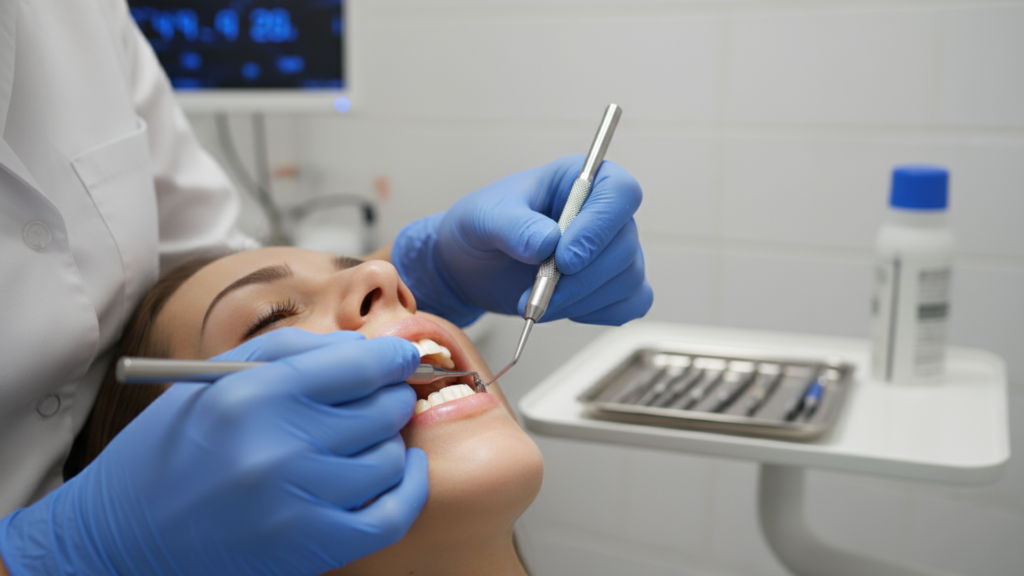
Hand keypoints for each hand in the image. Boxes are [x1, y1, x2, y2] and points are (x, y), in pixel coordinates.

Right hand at [0, 329, 428, 575]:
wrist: (121, 536)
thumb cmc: (172, 447)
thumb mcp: (216, 378)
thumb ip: (295, 352)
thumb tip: (368, 350)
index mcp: (254, 396)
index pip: (359, 366)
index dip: (393, 356)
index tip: (403, 356)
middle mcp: (278, 448)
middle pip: (381, 409)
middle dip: (390, 396)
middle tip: (381, 396)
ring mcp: (298, 502)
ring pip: (389, 457)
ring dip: (388, 442)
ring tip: (365, 437)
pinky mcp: (311, 547)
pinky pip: (392, 513)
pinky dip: (409, 487)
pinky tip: (403, 468)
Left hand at [393, 155, 652, 325]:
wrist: (475, 264)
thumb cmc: (483, 226)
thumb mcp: (484, 218)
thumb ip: (513, 226)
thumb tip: (547, 242)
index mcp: (580, 180)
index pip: (619, 193)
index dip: (598, 227)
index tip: (564, 259)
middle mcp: (605, 212)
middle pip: (624, 244)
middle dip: (581, 279)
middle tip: (537, 294)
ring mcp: (615, 249)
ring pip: (627, 279)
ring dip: (581, 300)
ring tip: (536, 302)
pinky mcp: (615, 284)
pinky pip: (631, 303)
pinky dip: (595, 313)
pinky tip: (560, 307)